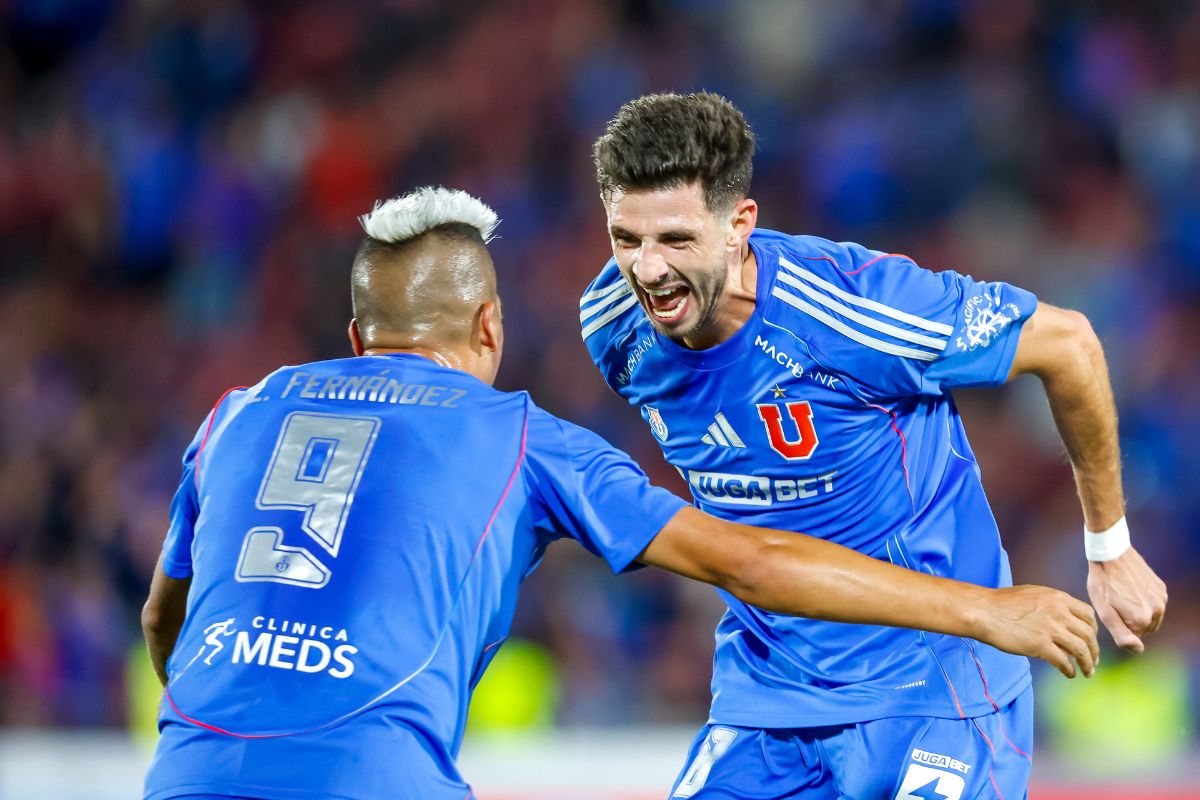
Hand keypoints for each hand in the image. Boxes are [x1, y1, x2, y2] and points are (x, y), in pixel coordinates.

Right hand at [974, 585, 1099, 678]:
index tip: (1090, 640)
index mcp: (1059, 598)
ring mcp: (1051, 629)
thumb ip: (1051, 604)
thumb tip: (1062, 617)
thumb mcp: (1033, 594)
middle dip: (1094, 651)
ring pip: (1081, 650)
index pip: (1088, 615)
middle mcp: (1060, 613)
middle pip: (1089, 635)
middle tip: (1092, 661)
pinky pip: (1064, 662)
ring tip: (1087, 673)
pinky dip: (1069, 670)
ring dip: (1087, 664)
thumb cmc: (1001, 602)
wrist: (984, 611)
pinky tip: (1068, 674)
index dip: (1092, 630)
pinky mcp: (1041, 646)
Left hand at [1087, 546, 1166, 652]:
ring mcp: (1161, 598)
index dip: (1119, 626)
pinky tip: (1129, 588)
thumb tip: (1138, 650)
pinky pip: (1153, 602)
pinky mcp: (1161, 587)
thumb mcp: (1105, 612)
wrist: (1111, 553)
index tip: (1111, 611)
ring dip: (1138, 611)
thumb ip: (1121, 635)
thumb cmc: (1103, 583)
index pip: (1133, 637)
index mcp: (1142, 620)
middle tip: (1115, 603)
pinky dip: (1143, 600)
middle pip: (1144, 628)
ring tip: (1121, 595)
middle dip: (1130, 620)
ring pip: (1150, 616)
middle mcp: (1157, 610)